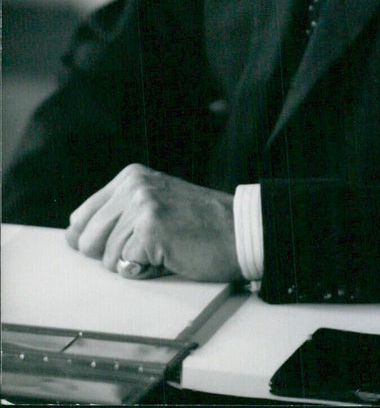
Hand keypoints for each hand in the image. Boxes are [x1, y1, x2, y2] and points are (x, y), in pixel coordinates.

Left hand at [65, 164, 240, 281]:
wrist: (240, 230)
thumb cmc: (200, 224)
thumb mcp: (155, 204)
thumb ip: (115, 215)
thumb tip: (71, 237)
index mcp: (131, 177)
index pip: (80, 218)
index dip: (97, 241)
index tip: (128, 240)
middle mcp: (134, 186)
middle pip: (87, 241)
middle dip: (114, 254)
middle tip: (152, 244)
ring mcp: (142, 205)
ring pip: (107, 258)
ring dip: (136, 263)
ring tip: (167, 247)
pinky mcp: (151, 229)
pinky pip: (126, 267)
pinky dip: (147, 271)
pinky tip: (171, 256)